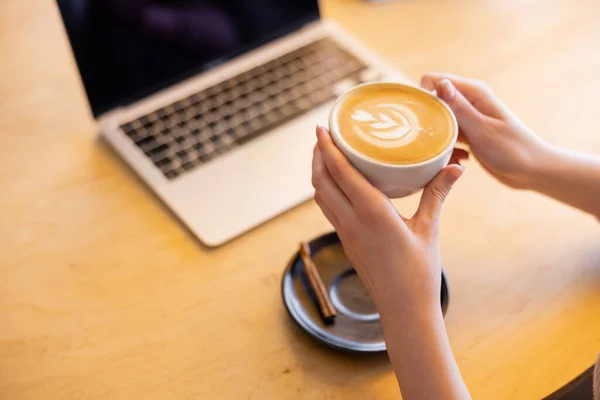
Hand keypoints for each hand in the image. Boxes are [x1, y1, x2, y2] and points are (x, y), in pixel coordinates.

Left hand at [311, 126, 462, 314]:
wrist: (404, 311)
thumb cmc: (419, 273)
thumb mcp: (430, 229)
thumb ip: (437, 194)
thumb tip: (456, 167)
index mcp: (372, 213)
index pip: (341, 172)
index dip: (327, 148)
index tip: (320, 127)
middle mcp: (352, 221)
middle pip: (322, 181)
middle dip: (317, 156)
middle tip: (323, 135)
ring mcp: (345, 233)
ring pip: (321, 196)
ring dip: (319, 173)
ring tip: (326, 155)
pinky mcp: (346, 242)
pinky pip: (328, 209)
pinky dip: (326, 190)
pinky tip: (338, 185)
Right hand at [421, 73, 548, 188]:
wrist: (532, 171)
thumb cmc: (513, 150)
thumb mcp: (483, 130)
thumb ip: (460, 108)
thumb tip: (440, 84)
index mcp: (473, 92)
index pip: (433, 81)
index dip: (422, 97)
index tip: (420, 121)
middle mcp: (468, 101)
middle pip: (432, 101)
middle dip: (425, 119)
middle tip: (428, 141)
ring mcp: (466, 118)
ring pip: (436, 120)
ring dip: (434, 135)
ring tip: (442, 152)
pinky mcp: (466, 134)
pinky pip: (445, 135)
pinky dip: (445, 146)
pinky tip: (454, 158)